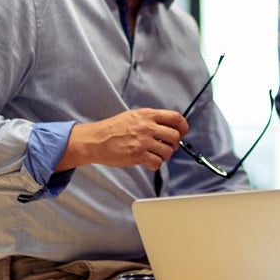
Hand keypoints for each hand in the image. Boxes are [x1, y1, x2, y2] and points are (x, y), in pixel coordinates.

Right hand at [56, 108, 188, 171]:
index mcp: (148, 115)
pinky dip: (156, 164)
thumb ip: (152, 119)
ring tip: (157, 154)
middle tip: (168, 146)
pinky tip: (149, 161)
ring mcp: (143, 141)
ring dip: (165, 155)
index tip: (182, 131)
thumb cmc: (114, 128)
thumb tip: (169, 125)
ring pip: (168, 151)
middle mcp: (147, 126)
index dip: (183, 126)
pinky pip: (157, 162)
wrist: (96, 140)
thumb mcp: (134, 116)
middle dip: (175, 143)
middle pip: (175, 135)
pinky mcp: (138, 155)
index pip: (175, 118)